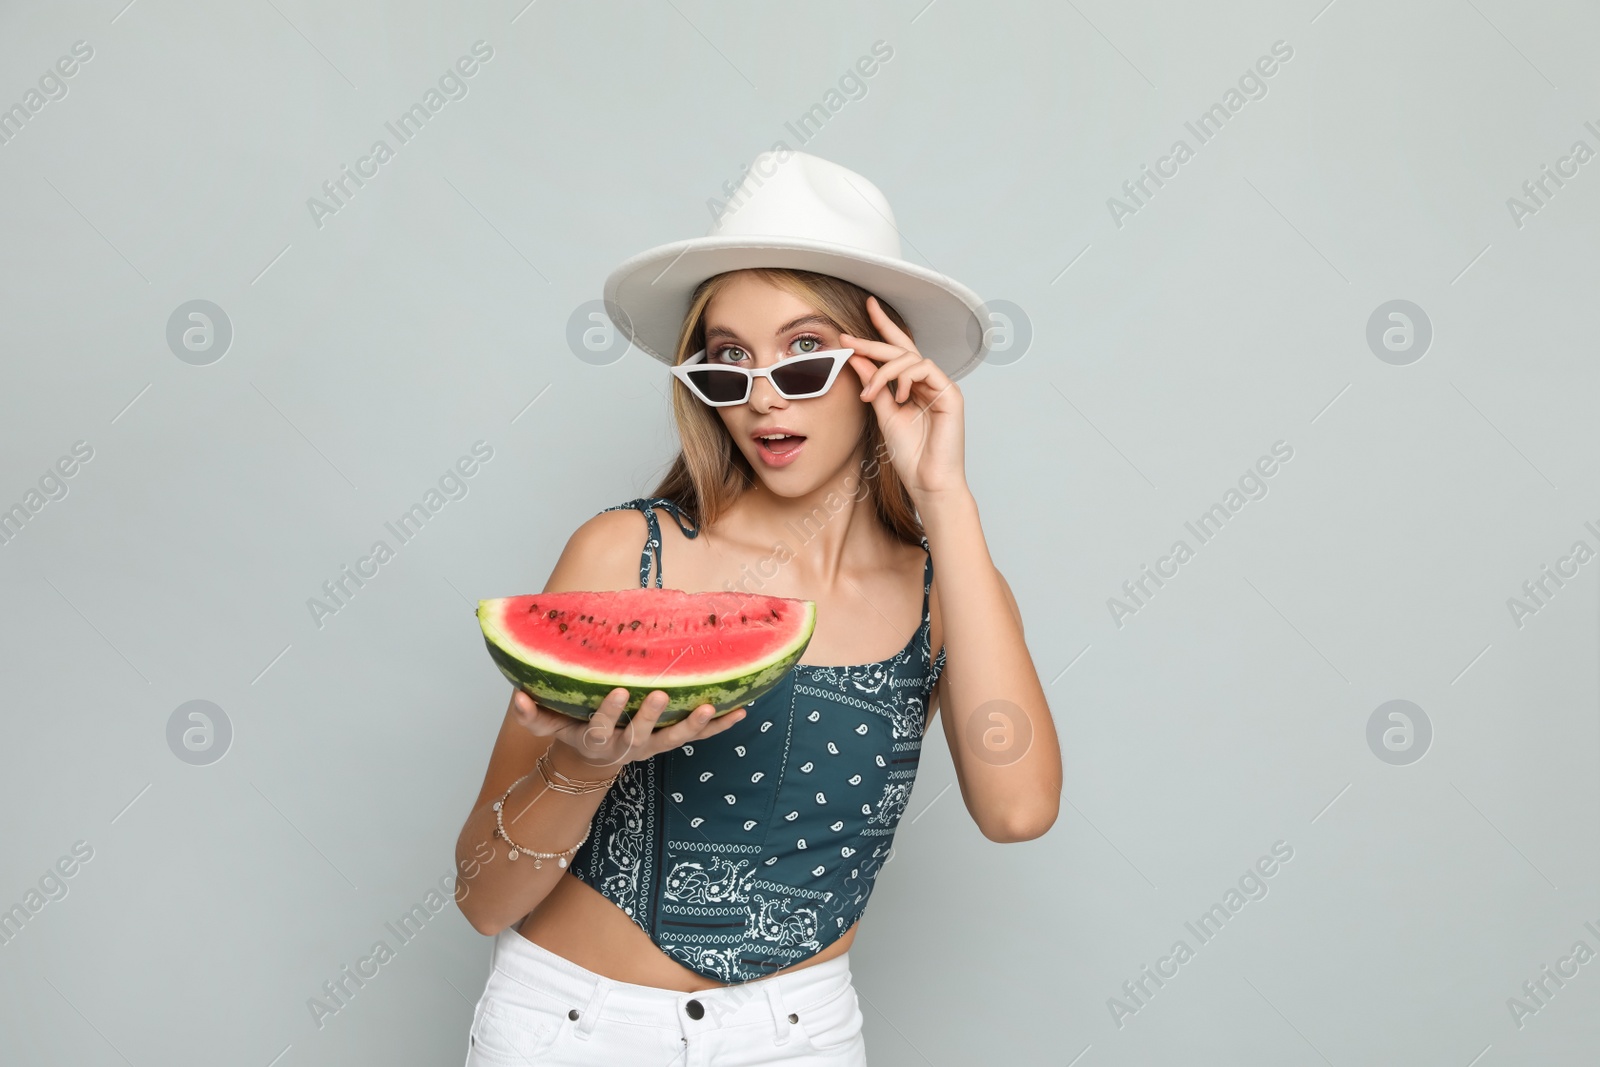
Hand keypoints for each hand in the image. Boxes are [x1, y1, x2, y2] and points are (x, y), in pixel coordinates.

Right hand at [512, 688, 745, 770]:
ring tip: (711, 706)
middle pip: (642, 735)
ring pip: (677, 739)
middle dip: (653, 715)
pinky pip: (700, 736)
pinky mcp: (671, 742)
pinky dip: (721, 726)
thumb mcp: (548, 726)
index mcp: (598, 740)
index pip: (602, 729)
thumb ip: (532, 715)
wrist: (594, 758)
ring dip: (696, 724)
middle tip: (663, 693)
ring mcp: (653, 746)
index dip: (611, 713)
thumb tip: (516, 696)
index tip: (618, 690)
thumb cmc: (571, 730)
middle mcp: (629, 746)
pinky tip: (742, 710)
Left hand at [839, 295, 966, 497]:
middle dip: (873, 342)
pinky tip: (898, 396)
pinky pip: (925, 368)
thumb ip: (873, 385)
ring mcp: (941, 386)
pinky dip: (905, 378)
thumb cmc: (910, 455)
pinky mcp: (951, 394)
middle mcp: (928, 382)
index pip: (898, 349)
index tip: (867, 306)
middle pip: (901, 349)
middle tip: (848, 341)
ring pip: (910, 357)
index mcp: (912, 386)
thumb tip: (857, 358)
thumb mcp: (883, 413)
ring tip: (870, 393)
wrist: (927, 481)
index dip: (883, 327)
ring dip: (884, 370)